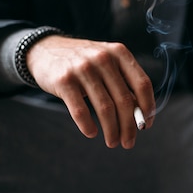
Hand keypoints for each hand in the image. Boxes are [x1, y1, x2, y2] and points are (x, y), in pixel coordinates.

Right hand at [27, 35, 154, 148]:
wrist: (44, 50)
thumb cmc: (83, 63)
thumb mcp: (106, 63)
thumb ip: (124, 83)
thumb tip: (141, 116)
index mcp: (119, 53)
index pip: (142, 84)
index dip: (147, 108)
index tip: (146, 125)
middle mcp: (103, 58)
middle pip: (124, 100)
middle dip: (129, 127)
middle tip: (129, 142)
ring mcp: (82, 68)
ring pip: (105, 108)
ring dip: (111, 131)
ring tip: (113, 142)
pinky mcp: (64, 80)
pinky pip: (80, 110)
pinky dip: (88, 126)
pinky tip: (91, 133)